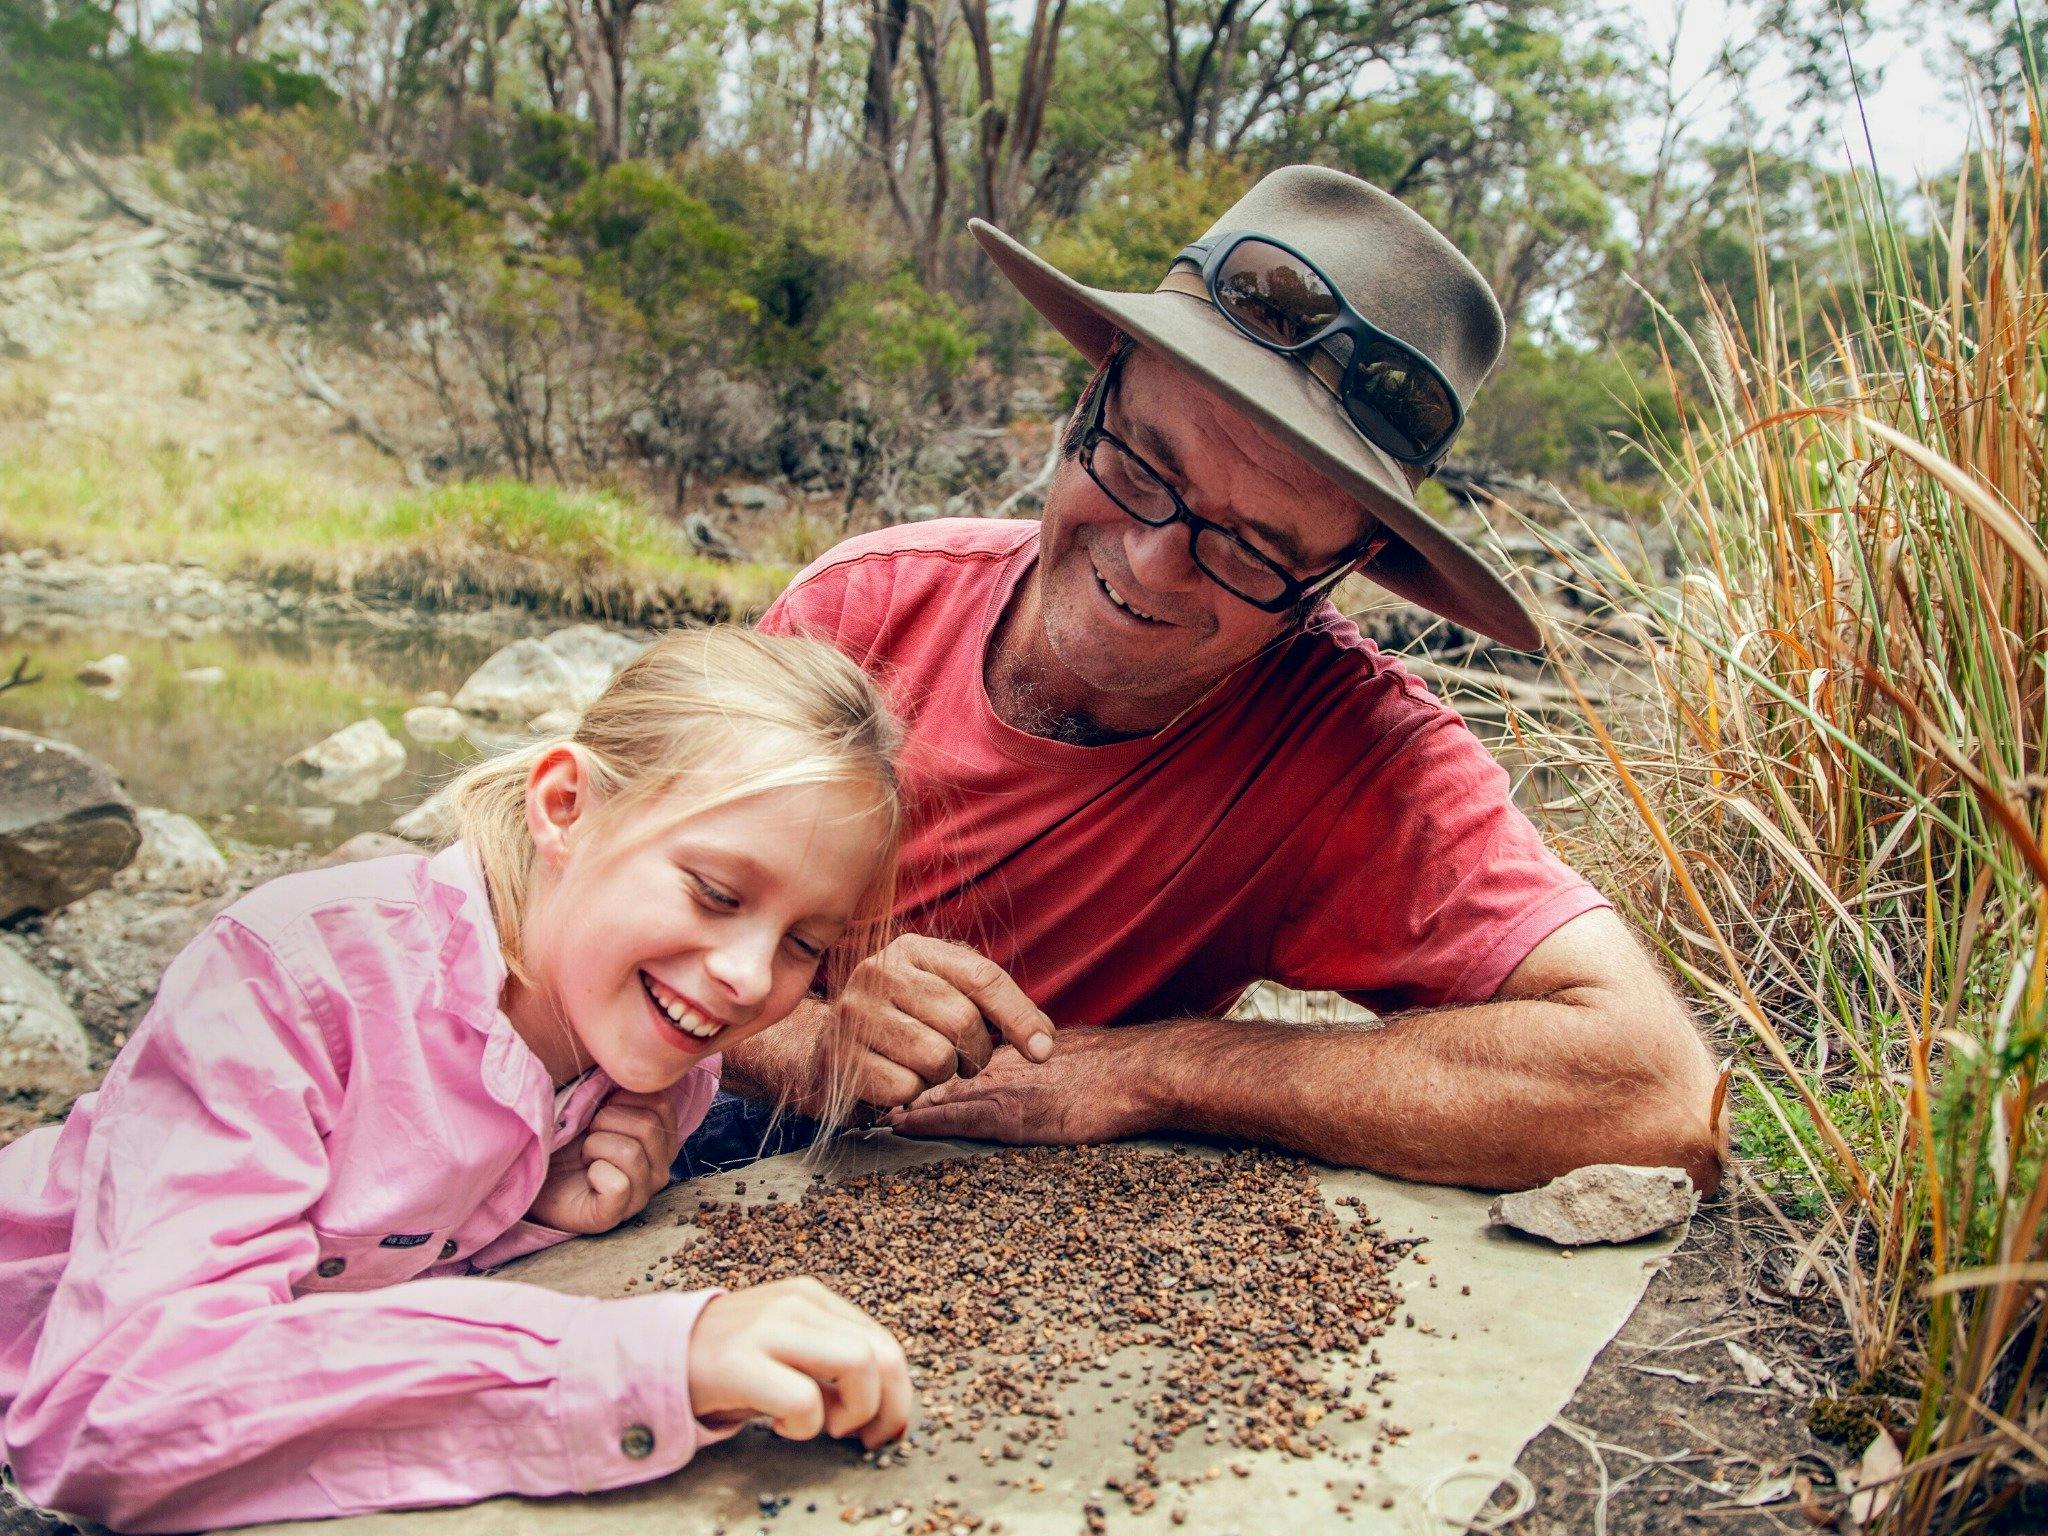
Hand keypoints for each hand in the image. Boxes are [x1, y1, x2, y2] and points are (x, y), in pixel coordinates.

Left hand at [525, 1089, 682, 1233]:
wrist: (534, 1176)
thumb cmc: (567, 1138)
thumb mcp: (593, 1103)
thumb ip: (614, 1085)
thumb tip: (622, 1063)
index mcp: (660, 1138)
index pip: (661, 1103)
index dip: (623, 1098)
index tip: (602, 1110)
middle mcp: (659, 1167)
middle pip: (647, 1125)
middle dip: (604, 1122)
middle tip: (589, 1136)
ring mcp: (642, 1194)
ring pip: (631, 1152)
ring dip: (594, 1147)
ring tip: (585, 1157)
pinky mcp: (617, 1214)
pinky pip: (618, 1185)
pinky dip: (594, 1173)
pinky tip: (587, 1178)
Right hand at [687, 1278, 911, 1448]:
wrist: (656, 1358)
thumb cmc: (731, 1364)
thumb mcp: (788, 1348)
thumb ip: (831, 1362)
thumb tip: (887, 1407)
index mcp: (813, 1298)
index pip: (884, 1342)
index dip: (900, 1394)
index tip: (886, 1429)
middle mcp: (796, 1304)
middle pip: (880, 1353)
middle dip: (888, 1407)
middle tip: (864, 1438)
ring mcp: (768, 1328)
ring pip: (856, 1364)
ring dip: (853, 1411)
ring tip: (824, 1426)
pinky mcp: (739, 1361)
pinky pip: (803, 1398)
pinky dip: (805, 1426)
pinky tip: (784, 1427)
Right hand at [825, 935, 1055, 1110]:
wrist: (827, 1053)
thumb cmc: (903, 1024)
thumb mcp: (944, 997)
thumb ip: (993, 1007)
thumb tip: (1044, 1043)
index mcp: (912, 950)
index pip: (981, 977)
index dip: (1019, 1015)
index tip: (1042, 1051)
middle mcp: (877, 971)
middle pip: (962, 1020)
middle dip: (973, 1053)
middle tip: (958, 1059)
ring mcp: (853, 1013)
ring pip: (937, 1057)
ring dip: (940, 1075)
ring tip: (921, 1066)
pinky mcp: (838, 1057)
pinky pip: (905, 1089)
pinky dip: (910, 1094)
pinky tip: (893, 1079)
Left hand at [882, 1027, 1162, 1145]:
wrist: (1136, 1075)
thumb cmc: (1110, 1066)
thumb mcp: (1063, 1050)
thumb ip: (1033, 1054)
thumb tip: (1023, 1060)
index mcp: (1010, 1048)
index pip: (957, 1049)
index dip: (927, 1058)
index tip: (898, 1061)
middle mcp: (998, 1062)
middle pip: (937, 1068)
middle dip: (905, 1075)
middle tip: (869, 1083)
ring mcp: (1001, 1088)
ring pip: (938, 1091)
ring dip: (905, 1099)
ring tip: (871, 1107)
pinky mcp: (1009, 1116)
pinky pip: (955, 1118)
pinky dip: (924, 1121)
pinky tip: (900, 1124)